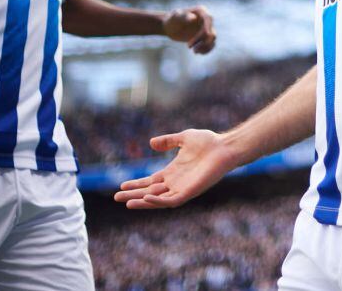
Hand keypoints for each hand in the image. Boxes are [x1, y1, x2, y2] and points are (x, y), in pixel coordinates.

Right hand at [113, 129, 235, 208]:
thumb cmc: (208, 142)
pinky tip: (146, 198)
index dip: (136, 184)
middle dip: (134, 195)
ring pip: (158, 200)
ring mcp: (182, 188)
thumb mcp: (183, 138)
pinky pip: (171, 201)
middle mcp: (176, 182)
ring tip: (127, 203)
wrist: (225, 147)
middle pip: (150, 192)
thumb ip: (168, 141)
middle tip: (116, 198)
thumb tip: (151, 143)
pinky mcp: (190, 192)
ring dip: (143, 202)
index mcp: (173, 172)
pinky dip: (158, 201)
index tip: (121, 186)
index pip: (151, 182)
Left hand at [163, 6, 215, 53]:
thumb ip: (184, 16)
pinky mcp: (205, 35)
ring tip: (194, 51)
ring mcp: (207, 27)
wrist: (170, 26)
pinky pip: (211, 44)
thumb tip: (193, 18)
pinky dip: (206, 49)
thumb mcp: (176, 17)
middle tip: (188, 47)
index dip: (202, 34)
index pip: (208, 23)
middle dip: (202, 43)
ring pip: (212, 39)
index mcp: (202, 11)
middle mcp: (207, 19)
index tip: (189, 44)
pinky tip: (197, 52)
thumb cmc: (172, 19)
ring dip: (205, 47)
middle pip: (211, 33)